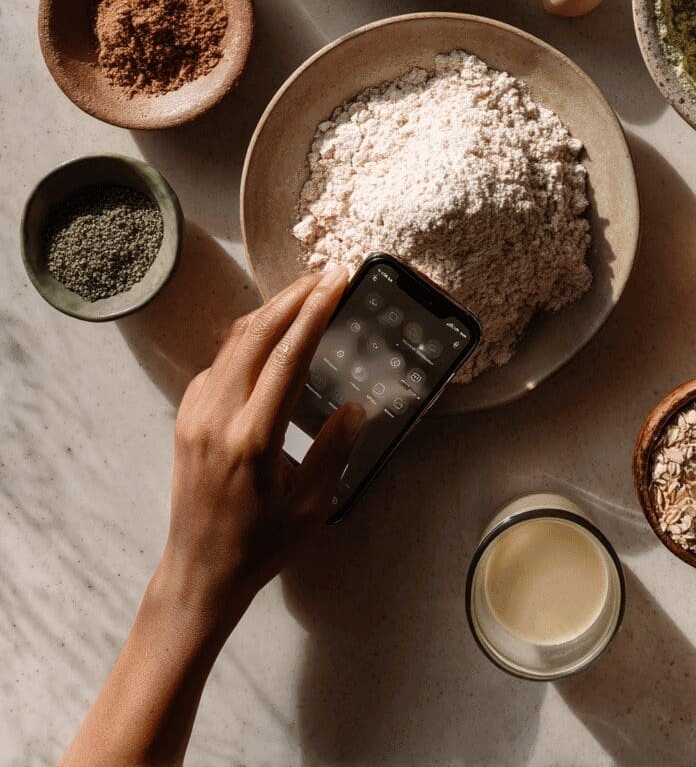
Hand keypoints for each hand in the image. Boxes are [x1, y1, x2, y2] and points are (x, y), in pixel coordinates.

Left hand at [160, 268, 364, 617]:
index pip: (287, 355)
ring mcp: (196, 412)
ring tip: (306, 293)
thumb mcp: (310, 507)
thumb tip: (356, 406)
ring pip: (234, 341)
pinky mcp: (186, 415)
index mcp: (252, 439)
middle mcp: (217, 416)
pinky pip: (220, 362)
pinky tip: (274, 337)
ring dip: (271, 311)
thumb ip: (334, 451)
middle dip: (294, 296)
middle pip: (256, 333)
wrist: (198, 573)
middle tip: (328, 275)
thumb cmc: (259, 547)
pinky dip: (250, 338)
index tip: (337, 282)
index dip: (314, 312)